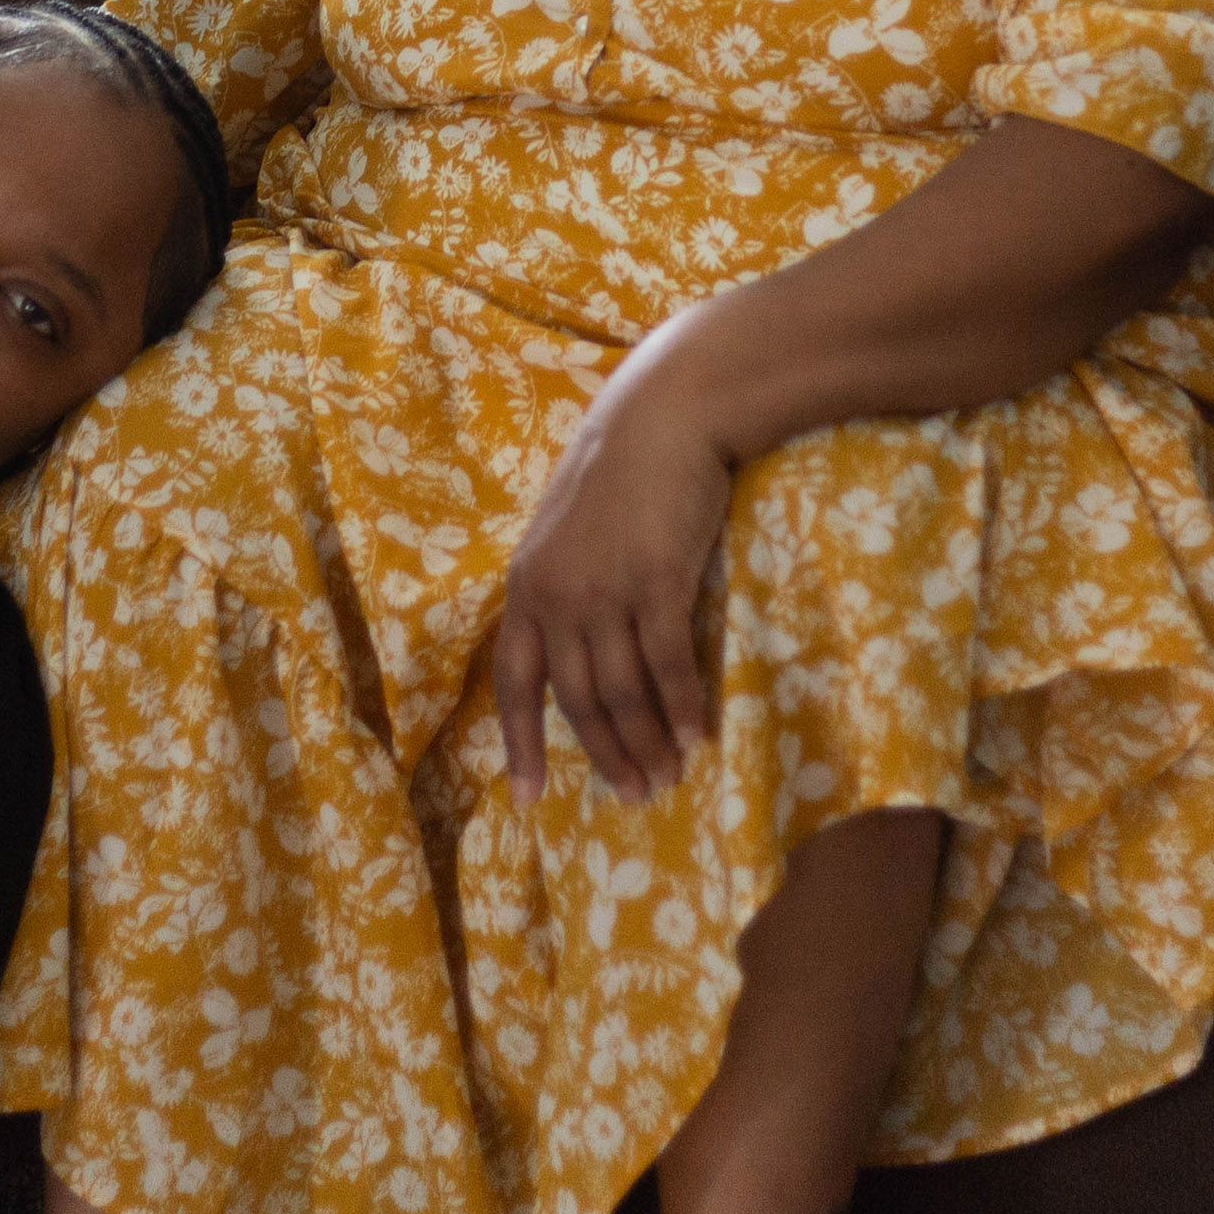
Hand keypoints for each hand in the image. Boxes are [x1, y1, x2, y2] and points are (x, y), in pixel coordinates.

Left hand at [492, 302, 742, 805]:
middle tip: (634, 796)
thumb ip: (563, 589)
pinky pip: (667, 666)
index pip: (514, 682)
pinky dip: (683, 708)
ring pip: (622, 694)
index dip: (521, 743)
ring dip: (647, 743)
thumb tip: (576, 652)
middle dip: (606, 756)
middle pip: (578, 701)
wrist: (663, 415)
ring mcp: (604, 591)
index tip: (528, 798)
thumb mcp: (568, 532)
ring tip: (668, 776)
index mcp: (525, 587)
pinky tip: (699, 736)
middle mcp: (555, 596)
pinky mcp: (656, 582)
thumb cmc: (620, 470)